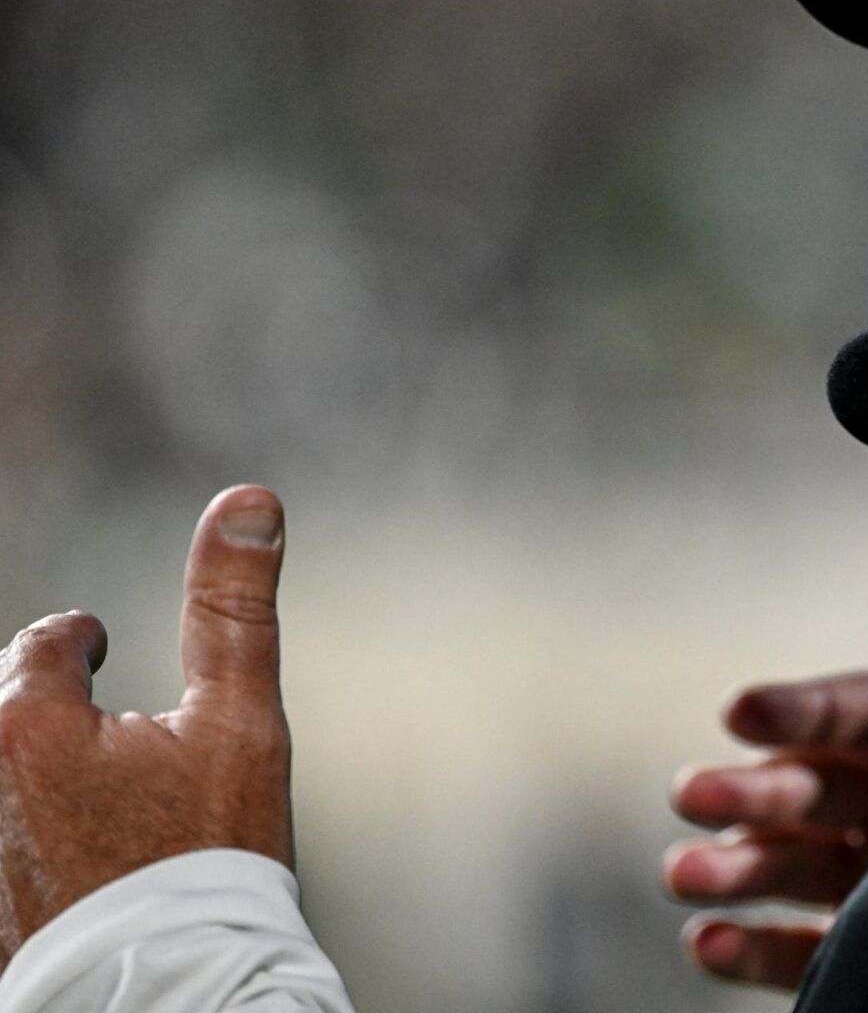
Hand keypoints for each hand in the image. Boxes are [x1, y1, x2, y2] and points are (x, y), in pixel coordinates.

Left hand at [0, 486, 293, 964]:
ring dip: (34, 776)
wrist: (176, 993)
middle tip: (99, 725)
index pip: (41, 645)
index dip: (77, 638)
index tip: (94, 640)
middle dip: (45, 711)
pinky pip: (4, 840)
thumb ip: (234, 608)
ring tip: (92, 795)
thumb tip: (248, 499)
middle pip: (4, 713)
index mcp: (28, 725)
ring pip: (3, 778)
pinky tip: (75, 856)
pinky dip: (26, 834)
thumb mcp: (240, 723)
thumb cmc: (209, 860)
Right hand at [662, 670, 867, 989]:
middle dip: (752, 791)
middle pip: (819, 786)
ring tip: (679, 875)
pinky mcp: (860, 949)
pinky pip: (801, 952)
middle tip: (688, 795)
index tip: (735, 712)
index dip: (804, 708)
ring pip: (796, 865)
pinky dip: (755, 950)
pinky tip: (707, 941)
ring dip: (736, 868)